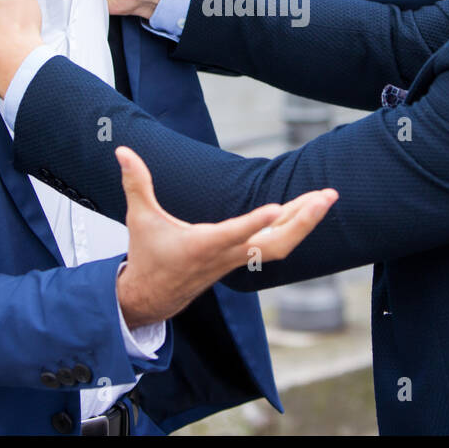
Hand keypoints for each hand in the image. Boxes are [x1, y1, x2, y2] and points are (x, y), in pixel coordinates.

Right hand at [113, 146, 336, 327]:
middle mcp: (227, 255)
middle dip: (303, 221)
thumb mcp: (140, 218)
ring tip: (326, 198)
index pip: (233, 234)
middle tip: (326, 197)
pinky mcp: (244, 258)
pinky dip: (295, 227)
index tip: (278, 207)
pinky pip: (277, 245)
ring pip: (281, 246)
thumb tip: (122, 151)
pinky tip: (309, 210)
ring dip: (305, 222)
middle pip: (274, 244)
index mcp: (202, 245)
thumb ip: (136, 183)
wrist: (153, 296)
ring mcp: (239, 259)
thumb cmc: (149, 255)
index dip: (255, 223)